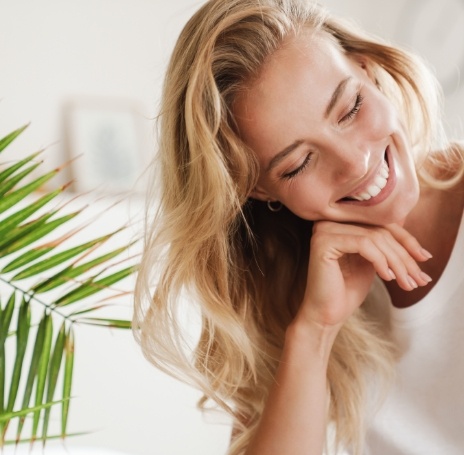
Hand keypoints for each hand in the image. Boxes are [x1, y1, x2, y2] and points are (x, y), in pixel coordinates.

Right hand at [297, 221, 431, 328]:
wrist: (327, 314)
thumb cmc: (348, 290)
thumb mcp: (374, 262)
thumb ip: (388, 245)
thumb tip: (420, 243)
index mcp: (341, 223)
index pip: (381, 222)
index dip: (407, 240)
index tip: (426, 258)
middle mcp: (330, 222)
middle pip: (380, 229)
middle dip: (404, 255)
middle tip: (419, 278)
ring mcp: (325, 230)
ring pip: (375, 237)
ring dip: (397, 262)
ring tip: (406, 283)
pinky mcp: (324, 242)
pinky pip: (363, 244)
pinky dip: (381, 261)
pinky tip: (387, 278)